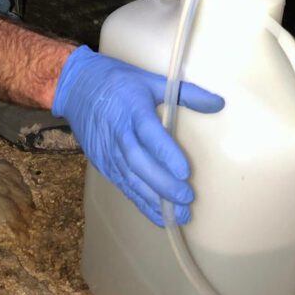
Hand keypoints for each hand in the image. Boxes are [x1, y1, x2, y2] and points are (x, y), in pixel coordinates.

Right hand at [52, 45, 223, 226]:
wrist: (76, 85)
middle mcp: (118, 132)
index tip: (185, 171)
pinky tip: (158, 215)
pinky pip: (122, 185)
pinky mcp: (102, 163)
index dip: (166, 153)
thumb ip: (186, 93)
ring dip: (154, 198)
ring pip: (130, 178)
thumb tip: (219, 103)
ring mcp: (108, 150)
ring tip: (179, 213)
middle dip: (163, 183)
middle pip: (139, 162)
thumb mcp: (150, 80)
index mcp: (132, 108)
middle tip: (187, 197)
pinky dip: (140, 202)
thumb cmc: (118, 80)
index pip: (149, 133)